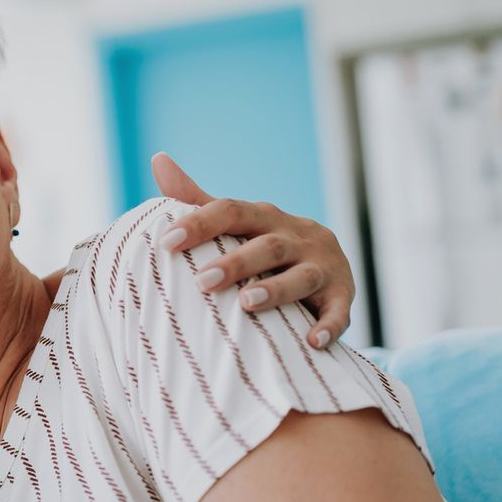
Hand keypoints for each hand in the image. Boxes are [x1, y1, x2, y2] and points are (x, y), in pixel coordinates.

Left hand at [150, 152, 352, 348]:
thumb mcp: (237, 222)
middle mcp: (297, 236)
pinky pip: (339, 311)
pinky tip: (312, 341)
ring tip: (247, 304)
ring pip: (302, 276)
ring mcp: (323, 265)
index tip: (167, 242)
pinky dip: (329, 325)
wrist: (327, 267)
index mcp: (265, 217)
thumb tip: (159, 160)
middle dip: (236, 263)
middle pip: (267, 245)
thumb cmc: (266, 246)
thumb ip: (198, 198)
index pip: (231, 211)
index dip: (200, 223)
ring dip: (276, 289)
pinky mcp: (343, 295)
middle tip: (201, 281)